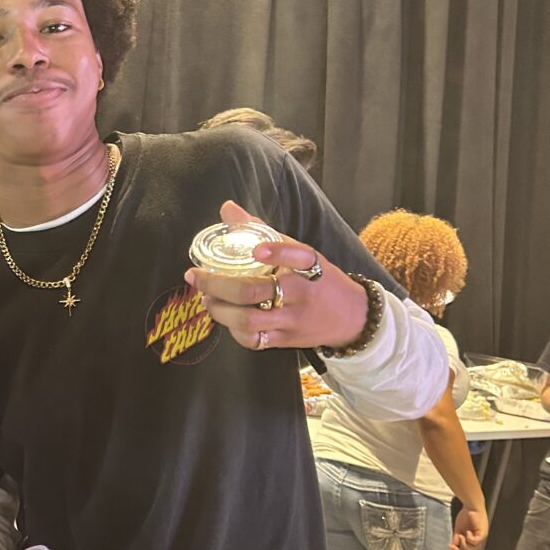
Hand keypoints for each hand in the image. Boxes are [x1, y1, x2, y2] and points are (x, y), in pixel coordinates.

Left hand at [184, 201, 366, 351]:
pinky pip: (254, 340)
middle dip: (217, 284)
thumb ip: (262, 230)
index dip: (275, 251)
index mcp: (310, 265)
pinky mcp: (287, 341)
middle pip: (254, 291)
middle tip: (196, 275)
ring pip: (249, 319)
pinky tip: (225, 318)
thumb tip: (227, 208)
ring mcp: (293, 320)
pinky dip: (234, 330)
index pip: (297, 254)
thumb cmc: (320, 279)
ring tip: (205, 298)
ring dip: (219, 309)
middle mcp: (301, 293)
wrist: (353, 318)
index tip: (256, 249)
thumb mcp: (301, 251)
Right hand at [449, 507, 488, 549]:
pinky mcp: (483, 534)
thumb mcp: (458, 530)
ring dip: (464, 544)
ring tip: (461, 535)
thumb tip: (451, 548)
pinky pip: (475, 542)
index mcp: (471, 540)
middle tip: (454, 543)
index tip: (449, 547)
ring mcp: (481, 538)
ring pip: (473, 549)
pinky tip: (467, 532)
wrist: (472, 506)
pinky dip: (469, 539)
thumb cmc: (466, 515)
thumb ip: (456, 539)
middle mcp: (477, 540)